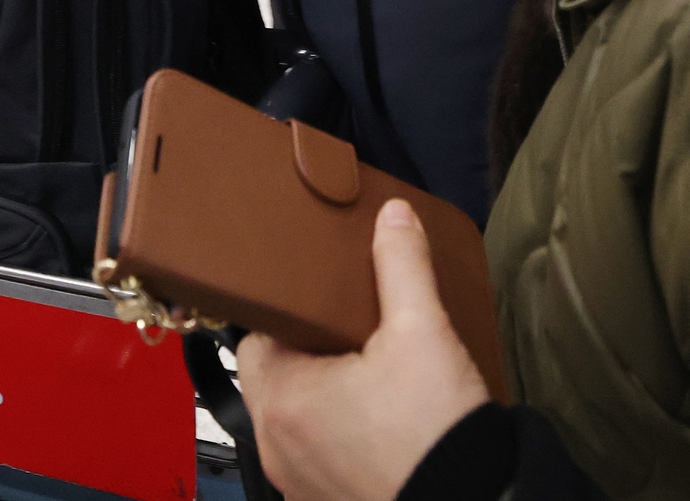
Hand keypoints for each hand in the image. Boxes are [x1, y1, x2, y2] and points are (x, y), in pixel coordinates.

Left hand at [237, 200, 490, 500]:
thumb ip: (401, 263)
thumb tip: (392, 216)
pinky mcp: (326, 500)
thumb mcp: (421, 328)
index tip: (314, 296)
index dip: (285, 311)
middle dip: (307, 347)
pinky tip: (376, 411)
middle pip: (275, 374)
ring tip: (366, 364)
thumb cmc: (434, 431)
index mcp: (283, 399)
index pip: (256, 336)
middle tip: (349, 324)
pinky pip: (316, 451)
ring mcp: (299, 481)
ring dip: (321, 389)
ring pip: (294, 416)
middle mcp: (277, 446)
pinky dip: (336, 429)